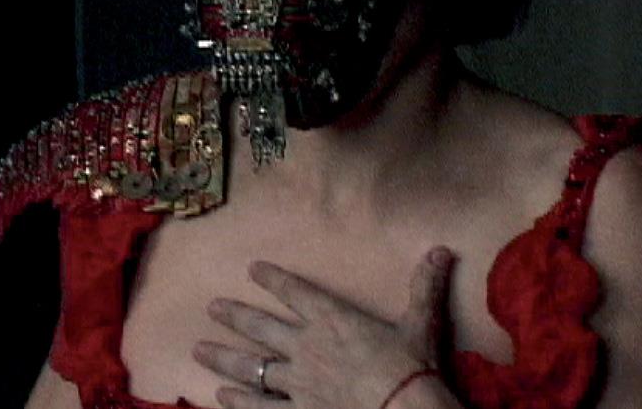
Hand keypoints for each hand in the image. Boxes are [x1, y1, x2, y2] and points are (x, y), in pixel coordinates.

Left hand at [192, 247, 461, 408]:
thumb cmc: (412, 366)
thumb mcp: (421, 322)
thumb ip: (425, 286)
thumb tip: (442, 249)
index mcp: (333, 319)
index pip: (296, 292)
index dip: (272, 279)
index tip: (252, 269)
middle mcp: (306, 346)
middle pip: (261, 327)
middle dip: (234, 316)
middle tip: (211, 307)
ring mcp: (297, 382)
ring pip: (251, 367)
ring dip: (223, 358)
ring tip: (199, 350)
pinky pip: (261, 407)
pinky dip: (240, 403)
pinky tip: (221, 398)